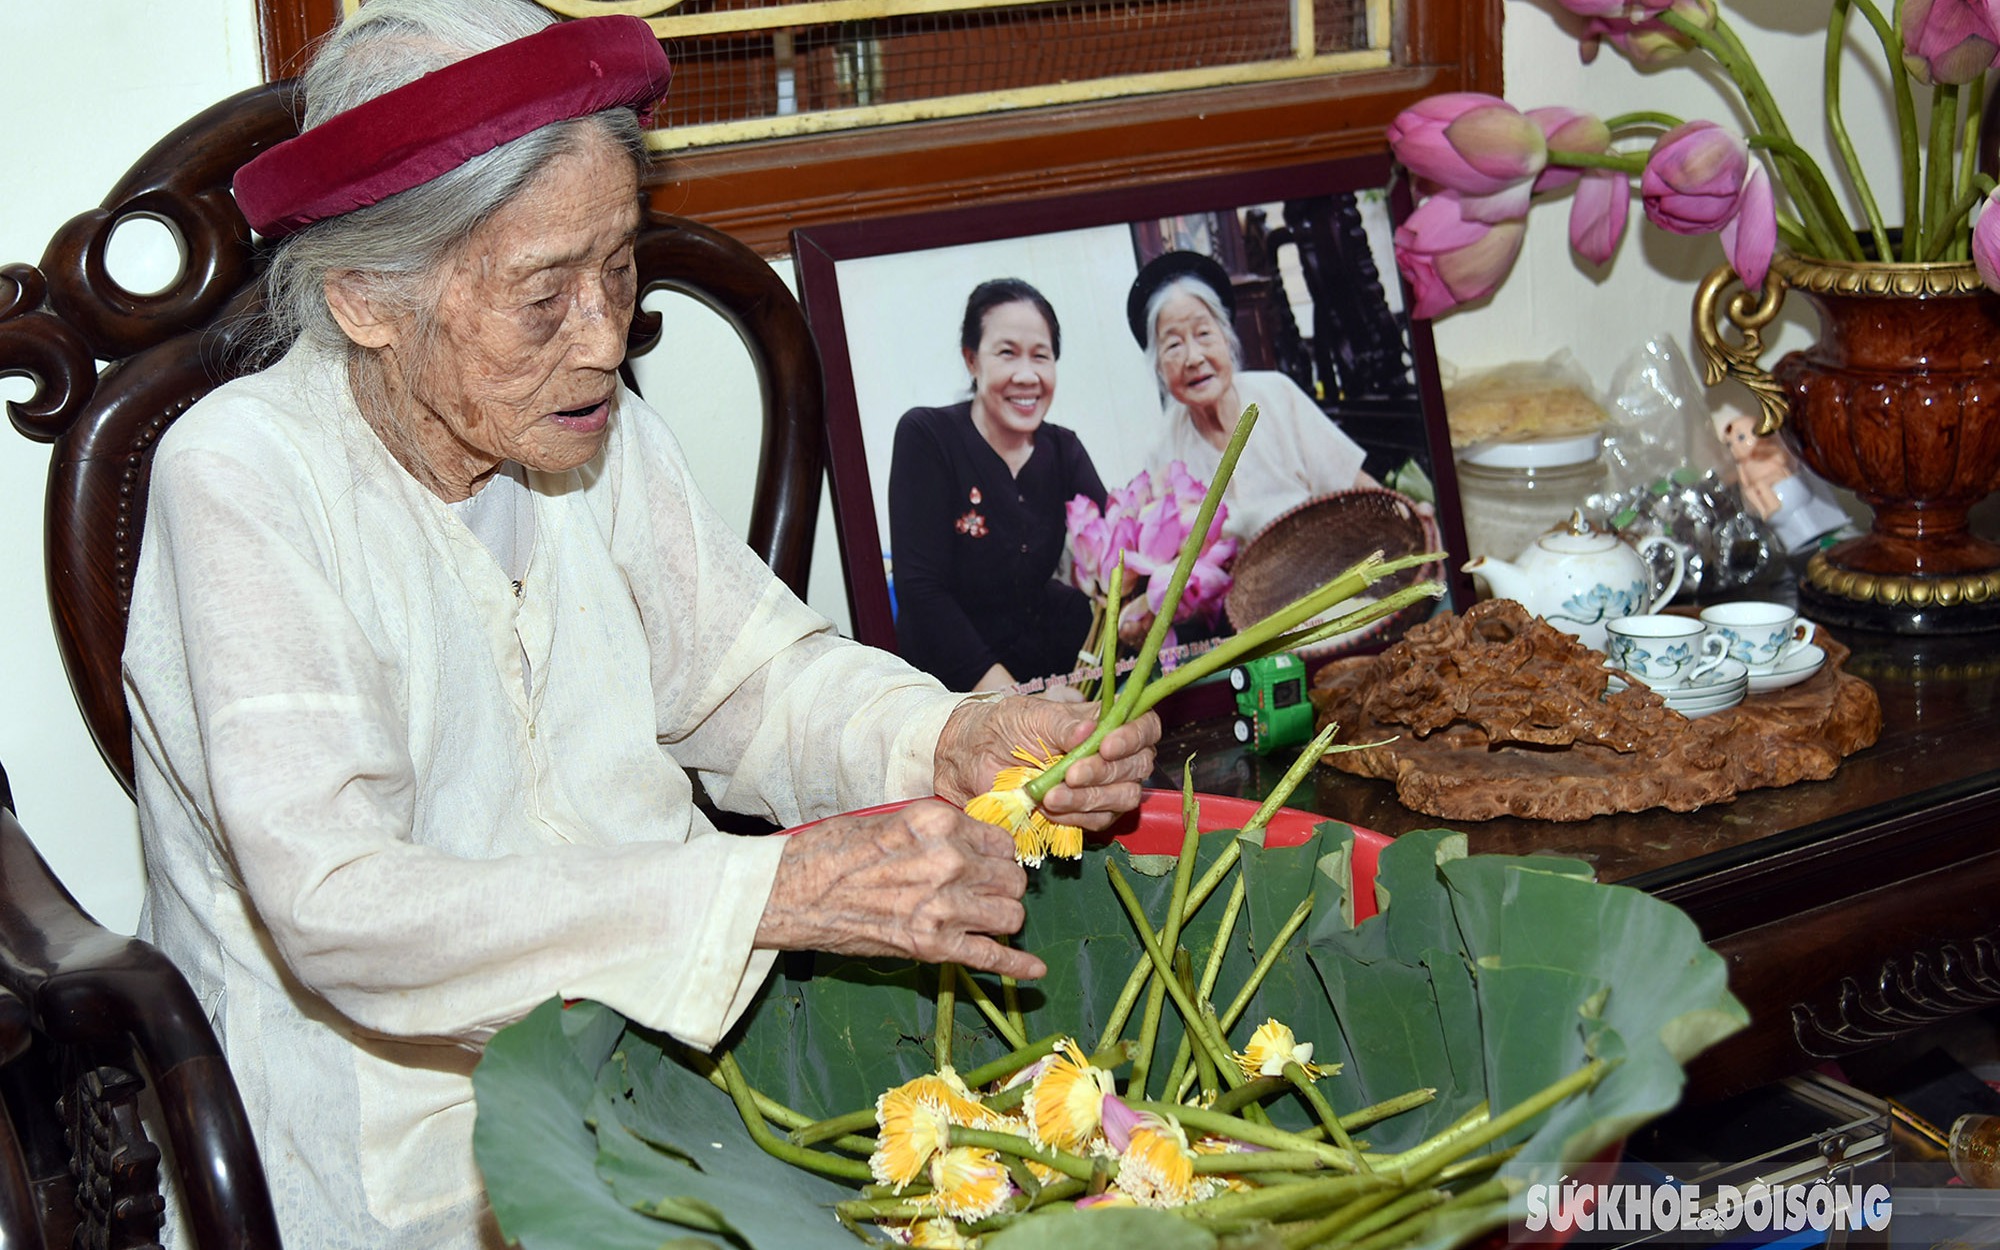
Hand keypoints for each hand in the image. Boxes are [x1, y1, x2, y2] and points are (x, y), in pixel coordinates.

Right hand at [755, 800, 1044, 979]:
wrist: (793, 894)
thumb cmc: (832, 852)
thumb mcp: (889, 819)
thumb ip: (936, 830)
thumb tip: (970, 842)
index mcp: (937, 823)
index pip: (1000, 840)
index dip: (996, 854)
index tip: (986, 863)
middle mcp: (948, 861)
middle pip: (1012, 878)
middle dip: (1003, 886)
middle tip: (984, 891)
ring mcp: (943, 906)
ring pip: (1011, 915)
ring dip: (1003, 917)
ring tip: (986, 917)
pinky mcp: (932, 946)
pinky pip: (992, 957)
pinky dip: (1018, 964)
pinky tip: (1034, 969)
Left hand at [933, 696, 1160, 831]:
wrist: (970, 757)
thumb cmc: (1003, 726)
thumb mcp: (1031, 716)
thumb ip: (1062, 725)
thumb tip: (1091, 730)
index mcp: (1103, 722)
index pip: (1145, 727)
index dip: (1135, 737)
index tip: (1107, 746)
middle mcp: (1110, 754)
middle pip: (1138, 766)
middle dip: (1105, 772)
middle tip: (1070, 774)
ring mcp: (1101, 786)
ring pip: (1124, 797)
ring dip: (1090, 798)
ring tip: (1051, 795)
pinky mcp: (1085, 813)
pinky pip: (1100, 821)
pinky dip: (1077, 816)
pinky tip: (1050, 807)